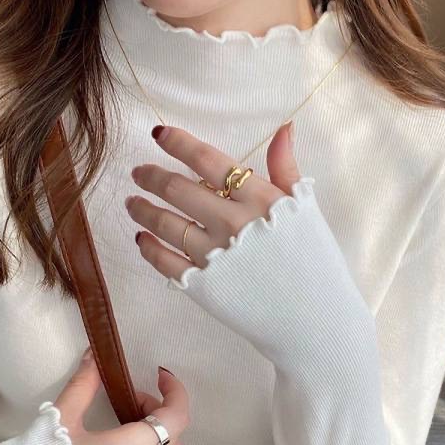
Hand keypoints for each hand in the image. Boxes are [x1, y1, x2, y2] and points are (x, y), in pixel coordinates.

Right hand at [57, 348, 193, 444]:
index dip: (175, 390)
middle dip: (160, 410)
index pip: (176, 415)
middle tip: (132, 403)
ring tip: (142, 430)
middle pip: (175, 433)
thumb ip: (85, 384)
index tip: (163, 376)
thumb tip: (95, 357)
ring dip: (169, 438)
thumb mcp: (61, 418)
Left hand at [125, 121, 298, 277]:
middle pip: (178, 189)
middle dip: (151, 176)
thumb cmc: (313, 259)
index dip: (179, 142)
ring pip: (164, 223)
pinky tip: (141, 239)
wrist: (313, 316)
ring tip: (131, 202)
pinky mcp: (202, 285)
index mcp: (257, 199)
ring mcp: (214, 255)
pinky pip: (164, 262)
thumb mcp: (305, 208)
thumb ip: (286, 168)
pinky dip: (148, 248)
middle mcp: (231, 222)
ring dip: (142, 209)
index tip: (159, 133)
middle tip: (139, 172)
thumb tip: (285, 128)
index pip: (208, 160)